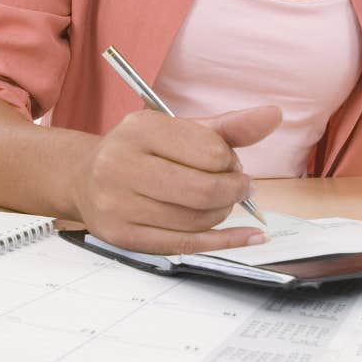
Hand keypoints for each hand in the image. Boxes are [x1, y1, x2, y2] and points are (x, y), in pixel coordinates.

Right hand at [73, 104, 282, 253]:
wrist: (86, 177)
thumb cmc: (142, 150)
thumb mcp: (180, 129)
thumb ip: (229, 126)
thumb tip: (274, 115)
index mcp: (140, 129)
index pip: (210, 151)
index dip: (231, 160)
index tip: (230, 161)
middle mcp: (121, 165)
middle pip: (204, 190)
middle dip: (235, 190)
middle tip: (241, 187)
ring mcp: (118, 204)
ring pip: (196, 220)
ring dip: (224, 213)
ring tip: (223, 201)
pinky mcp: (122, 236)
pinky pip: (185, 245)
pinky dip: (225, 242)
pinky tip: (248, 235)